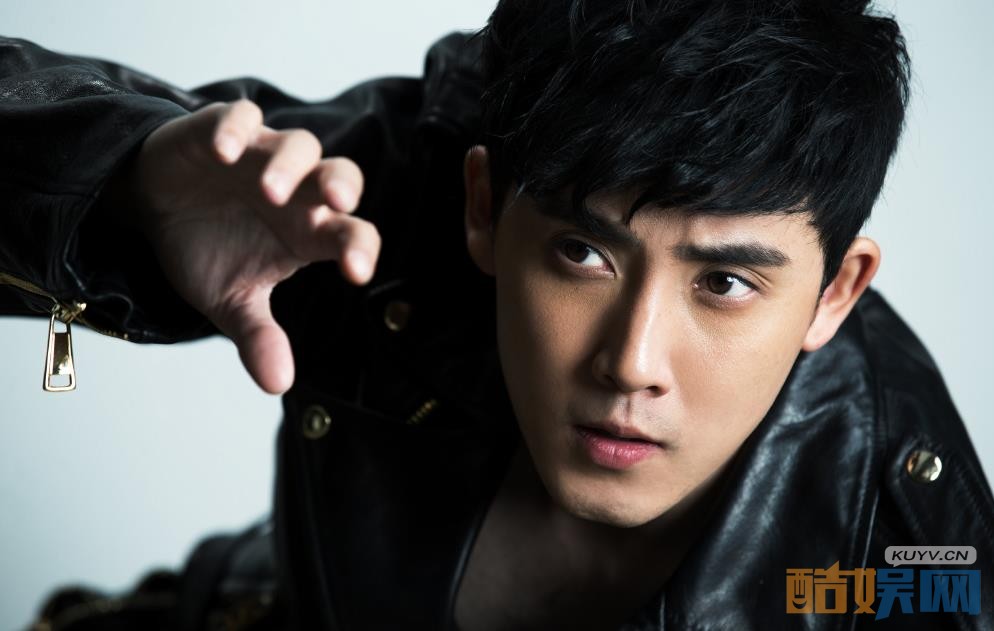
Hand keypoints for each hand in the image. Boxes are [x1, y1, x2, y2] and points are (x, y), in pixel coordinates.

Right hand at [128, 99, 379, 394]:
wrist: (156, 208)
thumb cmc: (208, 251)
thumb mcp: (230, 300)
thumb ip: (258, 335)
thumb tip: (278, 385)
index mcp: (308, 232)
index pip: (351, 234)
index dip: (360, 249)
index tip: (357, 274)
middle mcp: (297, 190)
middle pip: (340, 175)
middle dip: (341, 185)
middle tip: (335, 202)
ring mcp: (263, 156)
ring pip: (298, 144)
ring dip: (288, 165)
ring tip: (268, 191)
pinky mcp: (223, 130)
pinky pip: (240, 117)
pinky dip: (235, 129)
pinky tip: (223, 151)